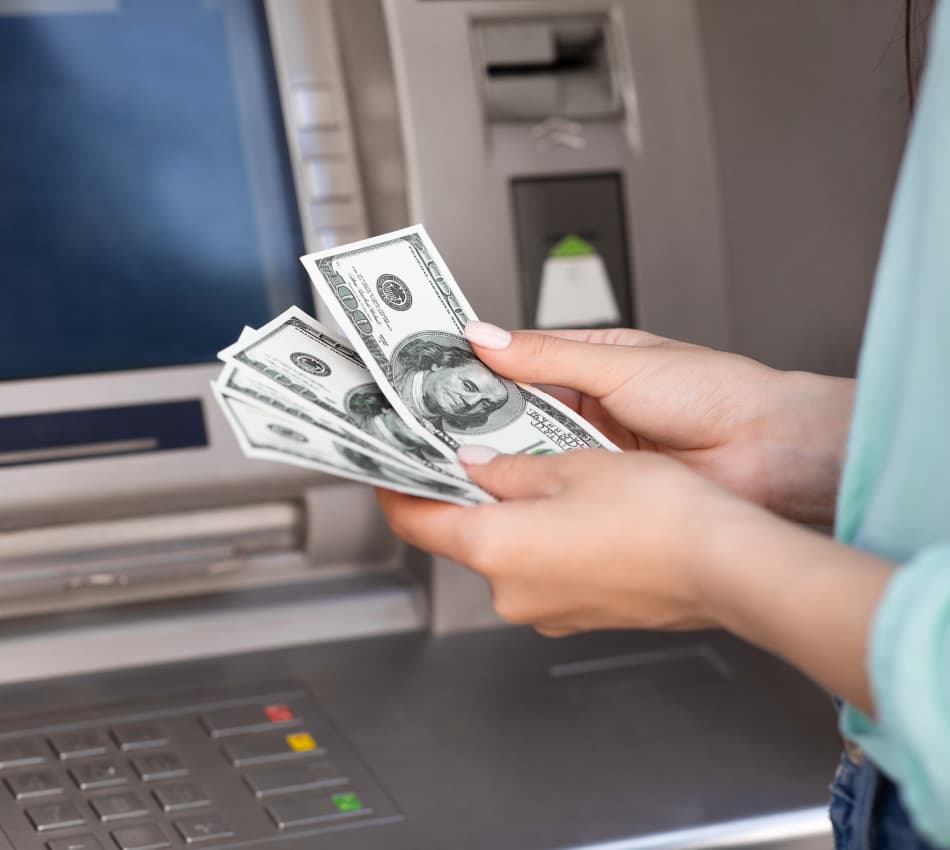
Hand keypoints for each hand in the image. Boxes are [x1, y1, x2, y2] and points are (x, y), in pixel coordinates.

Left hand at [378, 448, 749, 634]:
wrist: (727, 565)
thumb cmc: (659, 516)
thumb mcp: (571, 466)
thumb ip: (509, 469)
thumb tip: (476, 466)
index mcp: (496, 550)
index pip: (417, 523)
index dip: (398, 489)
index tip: (391, 468)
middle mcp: (514, 592)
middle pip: (464, 536)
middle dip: (465, 493)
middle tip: (472, 448)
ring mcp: (549, 610)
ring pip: (507, 552)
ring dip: (509, 514)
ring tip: (533, 468)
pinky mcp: (581, 613)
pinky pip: (542, 569)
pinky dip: (541, 537)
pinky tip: (571, 506)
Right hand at [463, 323, 854, 524]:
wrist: (767, 452)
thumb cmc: (714, 392)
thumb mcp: (620, 362)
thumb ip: (547, 356)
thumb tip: (487, 336)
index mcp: (587, 364)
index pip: (514, 362)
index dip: (473, 368)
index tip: (429, 372)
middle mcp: (584, 409)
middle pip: (513, 413)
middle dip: (474, 418)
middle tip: (427, 423)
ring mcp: (591, 452)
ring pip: (527, 453)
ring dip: (498, 455)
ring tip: (454, 453)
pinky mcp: (601, 491)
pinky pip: (553, 487)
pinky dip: (529, 487)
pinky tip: (501, 487)